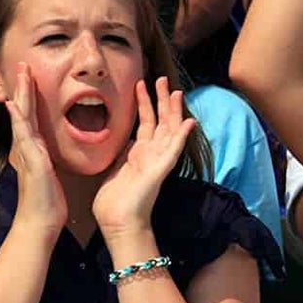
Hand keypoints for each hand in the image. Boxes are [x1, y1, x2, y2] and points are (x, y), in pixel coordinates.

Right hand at [0, 63, 65, 237]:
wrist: (41, 223)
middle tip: (23, 66)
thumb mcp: (52, 176)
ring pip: (23, 117)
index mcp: (37, 150)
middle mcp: (29, 148)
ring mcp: (28, 153)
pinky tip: (15, 105)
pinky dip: (19, 120)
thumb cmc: (49, 203)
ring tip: (22, 74)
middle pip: (25, 112)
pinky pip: (24, 136)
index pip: (33, 118)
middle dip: (24, 89)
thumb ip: (49, 163)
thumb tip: (51, 157)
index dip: (32, 98)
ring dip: (22, 95)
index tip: (33, 78)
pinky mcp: (33, 161)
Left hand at [91, 80, 195, 238]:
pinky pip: (173, 150)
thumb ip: (121, 155)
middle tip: (161, 79)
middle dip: (161, 100)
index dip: (144, 103)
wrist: (118, 223)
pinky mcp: (160, 171)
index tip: (141, 84)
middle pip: (161, 122)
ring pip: (169, 131)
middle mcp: (152, 155)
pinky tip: (189, 121)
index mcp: (139, 154)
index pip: (146, 123)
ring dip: (173, 111)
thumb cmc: (113, 202)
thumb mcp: (113, 170)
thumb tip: (124, 141)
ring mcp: (158, 162)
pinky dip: (182, 136)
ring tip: (175, 90)